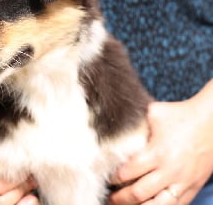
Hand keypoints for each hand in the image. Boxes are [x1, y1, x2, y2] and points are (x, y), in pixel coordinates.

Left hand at [109, 81, 212, 204]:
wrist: (212, 122)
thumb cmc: (180, 114)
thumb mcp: (154, 112)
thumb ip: (135, 122)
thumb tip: (115, 122)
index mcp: (157, 152)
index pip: (128, 172)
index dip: (114, 178)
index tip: (106, 177)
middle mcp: (169, 170)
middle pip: (139, 193)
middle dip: (121, 198)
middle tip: (110, 198)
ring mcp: (182, 182)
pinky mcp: (192, 187)